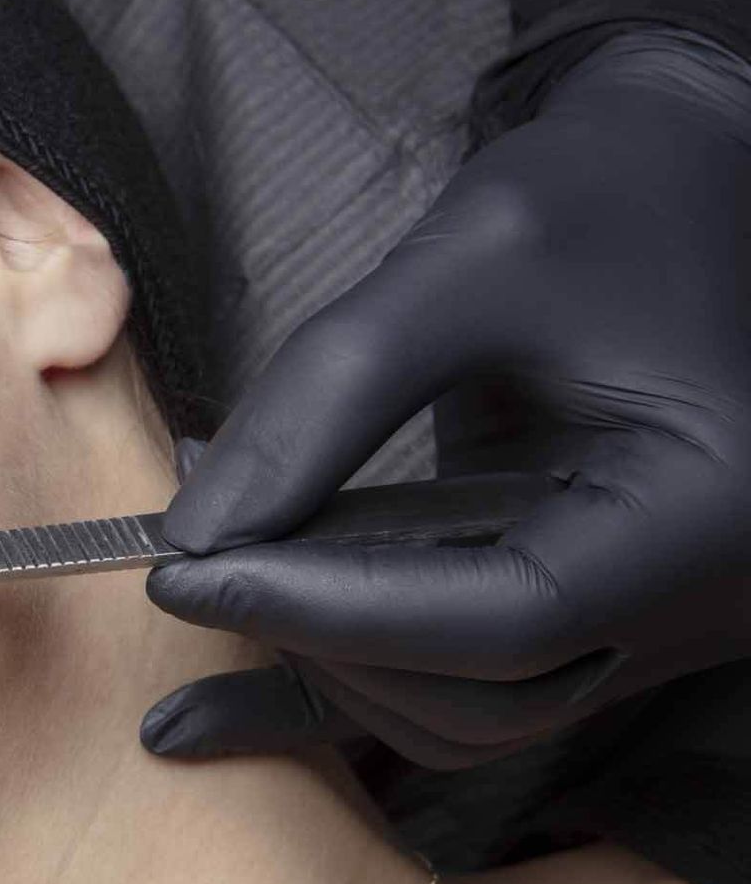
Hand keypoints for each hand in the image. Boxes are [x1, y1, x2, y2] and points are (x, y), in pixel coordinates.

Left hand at [139, 29, 750, 769]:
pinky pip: (462, 688)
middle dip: (316, 637)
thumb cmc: (607, 192)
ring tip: (221, 567)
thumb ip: (328, 393)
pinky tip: (207, 711)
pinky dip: (342, 682)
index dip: (325, 607)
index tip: (184, 569)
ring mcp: (658, 623)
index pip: (501, 621)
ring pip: (464, 714)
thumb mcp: (467, 262)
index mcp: (712, 513)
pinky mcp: (598, 614)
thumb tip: (195, 531)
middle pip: (479, 693)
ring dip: (325, 661)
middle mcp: (708, 599)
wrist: (695, 170)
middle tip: (187, 564)